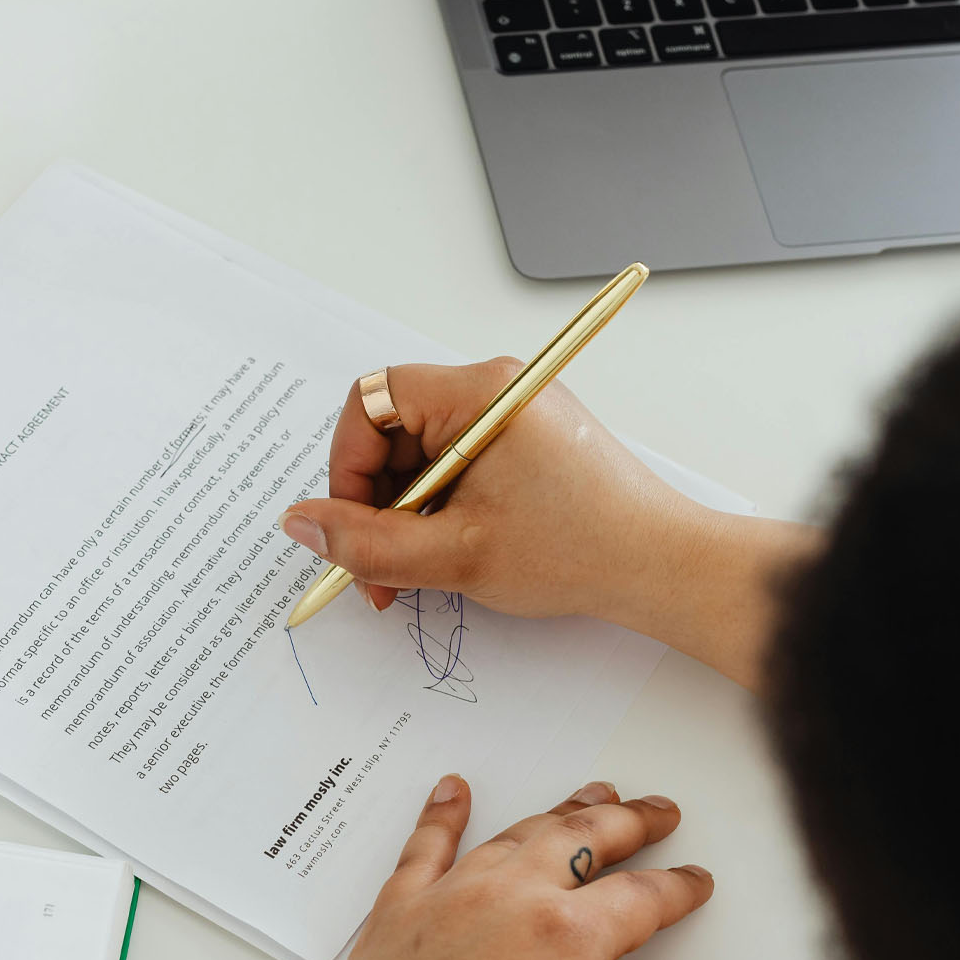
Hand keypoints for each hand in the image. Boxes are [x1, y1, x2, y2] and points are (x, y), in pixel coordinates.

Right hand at [278, 359, 706, 620]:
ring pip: (422, 456)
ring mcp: (512, 414)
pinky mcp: (524, 442)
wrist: (659, 566)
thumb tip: (300, 522)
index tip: (348, 524)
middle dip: (376, 502)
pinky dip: (439, 510)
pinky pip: (456, 466)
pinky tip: (449, 554)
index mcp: (478, 393)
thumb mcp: (454, 555)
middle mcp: (494, 389)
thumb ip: (366, 542)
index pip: (372, 402)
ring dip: (406, 514)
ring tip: (420, 571)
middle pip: (394, 431)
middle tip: (379, 568)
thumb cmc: (578, 549)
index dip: (347, 466)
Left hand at [317, 775, 720, 959]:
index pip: (644, 895)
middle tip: (657, 812)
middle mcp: (511, 900)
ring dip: (560, 811)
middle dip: (631, 822)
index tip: (695, 882)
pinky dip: (443, 813)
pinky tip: (454, 789)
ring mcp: (449, 898)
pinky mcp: (397, 913)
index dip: (680, 887)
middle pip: (584, 839)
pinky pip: (424, 845)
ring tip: (590, 798)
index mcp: (570, 940)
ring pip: (516, 833)